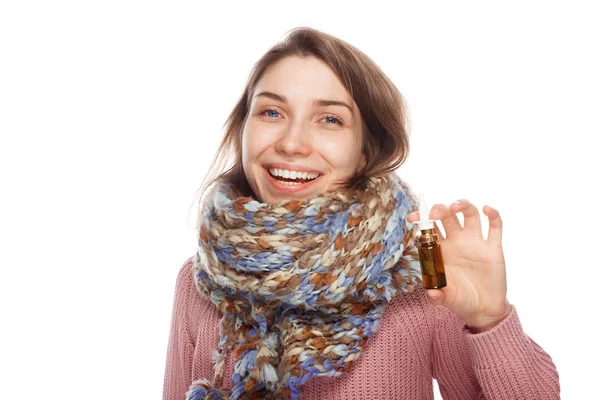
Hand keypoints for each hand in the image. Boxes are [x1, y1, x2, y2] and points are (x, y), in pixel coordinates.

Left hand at [407, 200, 511, 332]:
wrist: (484, 309)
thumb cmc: (460, 300)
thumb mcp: (446, 299)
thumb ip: (437, 296)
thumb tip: (431, 293)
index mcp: (441, 249)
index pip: (429, 228)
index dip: (421, 219)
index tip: (414, 217)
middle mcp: (457, 241)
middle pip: (448, 216)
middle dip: (440, 209)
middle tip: (436, 213)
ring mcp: (475, 242)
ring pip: (470, 214)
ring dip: (463, 205)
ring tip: (456, 207)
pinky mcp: (493, 248)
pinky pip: (495, 227)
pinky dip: (493, 215)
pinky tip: (488, 210)